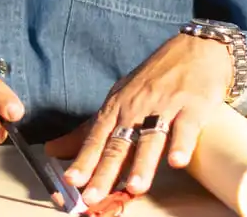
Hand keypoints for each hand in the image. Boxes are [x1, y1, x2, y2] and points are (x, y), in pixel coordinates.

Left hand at [44, 34, 232, 205]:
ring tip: (135, 188)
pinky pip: (186, 128)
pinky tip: (177, 162)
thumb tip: (52, 150)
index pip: (96, 138)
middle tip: (93, 196)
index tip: (70, 181)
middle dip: (104, 171)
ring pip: (150, 138)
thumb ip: (88, 130)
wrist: (194, 50)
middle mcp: (136, 108)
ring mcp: (164, 106)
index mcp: (116, 107)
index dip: (83, 160)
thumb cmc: (152, 79)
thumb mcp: (117, 99)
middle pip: (119, 144)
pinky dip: (181, 145)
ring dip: (143, 164)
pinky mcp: (192, 107)